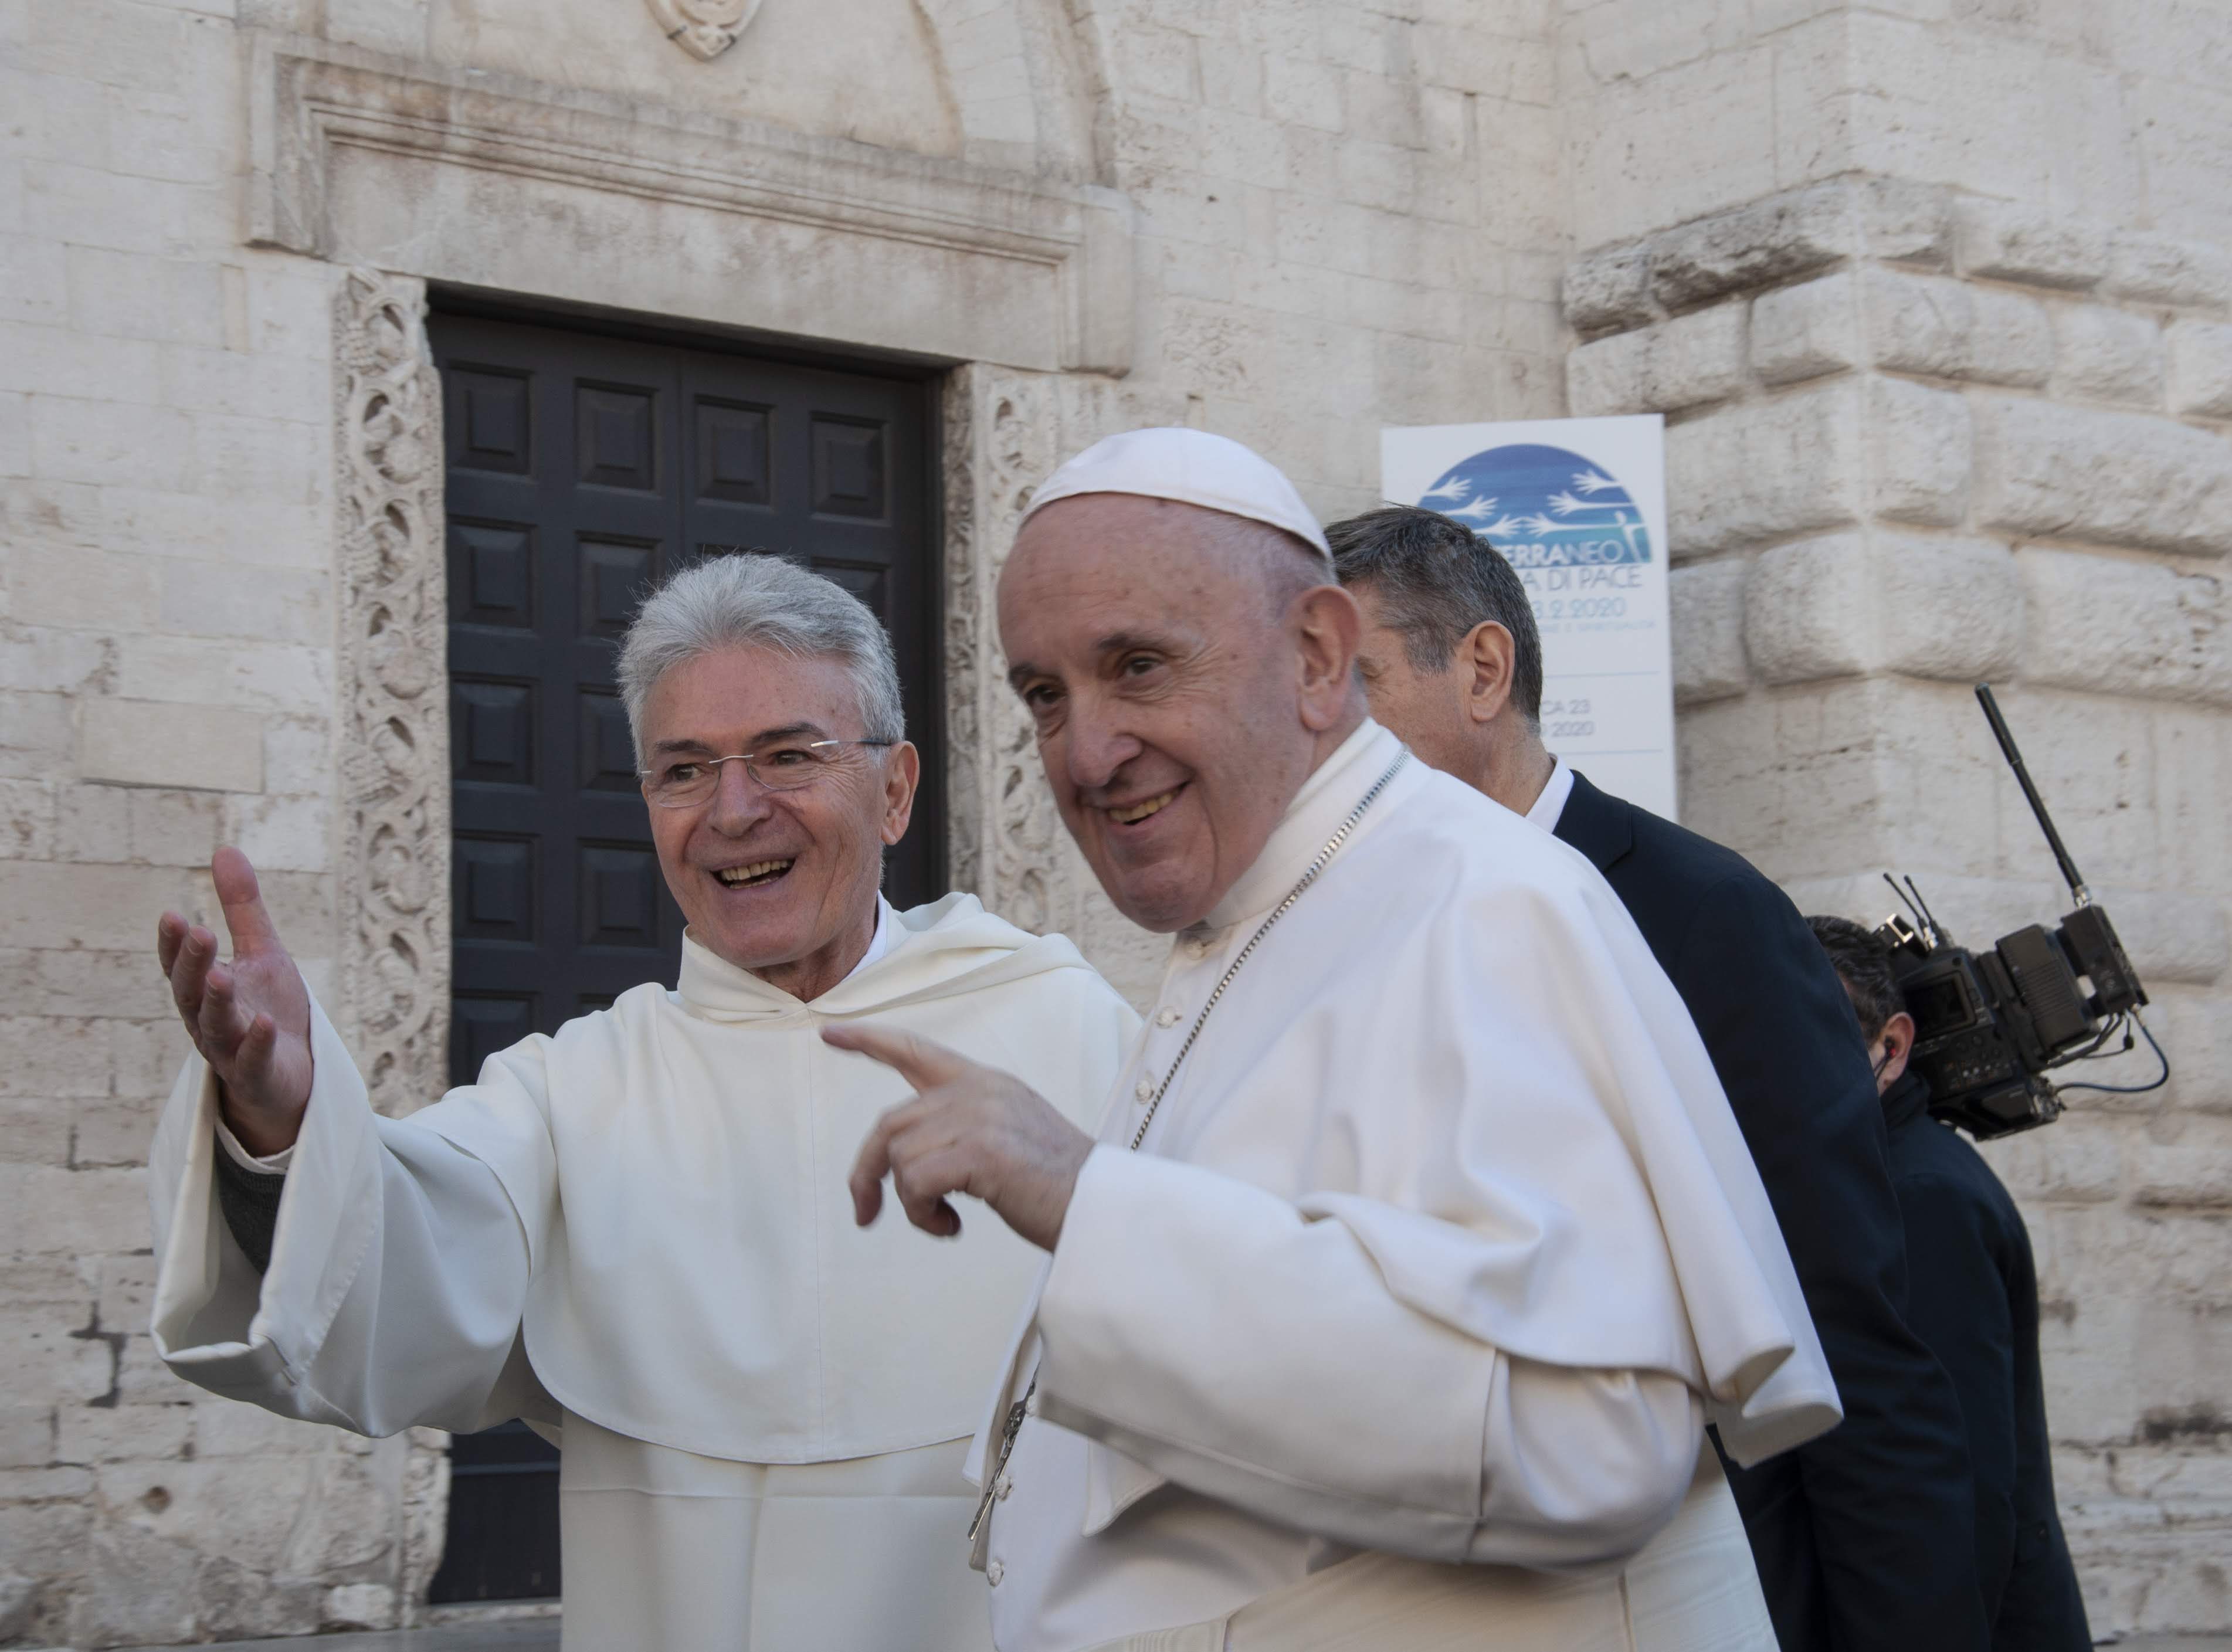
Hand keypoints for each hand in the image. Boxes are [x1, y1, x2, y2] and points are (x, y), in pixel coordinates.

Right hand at [156, 847, 313, 1156]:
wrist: (291, 1075)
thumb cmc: (268, 1009)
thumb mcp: (261, 952)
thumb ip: (242, 908)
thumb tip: (224, 848)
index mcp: (204, 990)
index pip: (181, 966)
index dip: (174, 945)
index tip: (173, 915)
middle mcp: (208, 1021)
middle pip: (192, 993)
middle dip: (193, 964)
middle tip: (199, 932)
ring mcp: (231, 1051)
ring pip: (216, 1027)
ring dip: (217, 1000)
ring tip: (222, 974)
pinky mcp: (257, 1076)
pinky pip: (252, 1062)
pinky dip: (256, 1043)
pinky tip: (264, 1023)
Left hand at [825, 1023, 1095, 1250]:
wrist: (1098, 1205)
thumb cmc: (1055, 1183)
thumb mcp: (1007, 1134)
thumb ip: (962, 1127)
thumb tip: (911, 1161)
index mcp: (984, 1082)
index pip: (915, 1050)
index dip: (868, 1041)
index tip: (830, 1033)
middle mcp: (976, 1091)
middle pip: (889, 1124)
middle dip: (867, 1172)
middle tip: (864, 1214)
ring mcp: (978, 1118)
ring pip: (900, 1158)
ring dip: (911, 1202)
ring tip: (946, 1219)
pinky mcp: (978, 1153)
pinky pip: (915, 1184)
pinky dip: (922, 1214)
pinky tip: (951, 1225)